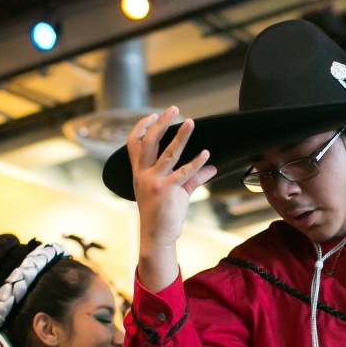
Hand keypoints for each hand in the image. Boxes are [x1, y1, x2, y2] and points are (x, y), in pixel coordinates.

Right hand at [126, 106, 216, 290]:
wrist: (157, 237)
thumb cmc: (164, 214)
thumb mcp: (177, 192)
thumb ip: (193, 177)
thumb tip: (212, 167)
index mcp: (139, 172)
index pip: (134, 144)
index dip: (141, 127)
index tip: (152, 115)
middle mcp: (143, 175)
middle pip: (149, 142)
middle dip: (160, 123)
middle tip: (174, 109)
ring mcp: (153, 182)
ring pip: (167, 153)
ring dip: (180, 136)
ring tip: (190, 122)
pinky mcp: (166, 191)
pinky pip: (183, 173)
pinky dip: (196, 163)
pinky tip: (206, 154)